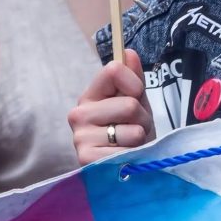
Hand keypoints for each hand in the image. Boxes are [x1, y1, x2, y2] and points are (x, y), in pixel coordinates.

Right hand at [67, 49, 154, 164]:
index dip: (134, 83)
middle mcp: (79, 114)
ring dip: (139, 140)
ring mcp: (80, 138)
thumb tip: (128, 52)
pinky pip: (127, 153)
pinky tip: (125, 160)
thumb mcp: (136, 102)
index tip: (137, 94)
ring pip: (132, 131)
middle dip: (141, 118)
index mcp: (89, 95)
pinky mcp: (87, 161)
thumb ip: (132, 78)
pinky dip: (133, 158)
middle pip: (129, 104)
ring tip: (131, 145)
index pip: (113, 71)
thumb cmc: (130, 131)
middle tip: (135, 129)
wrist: (128, 168)